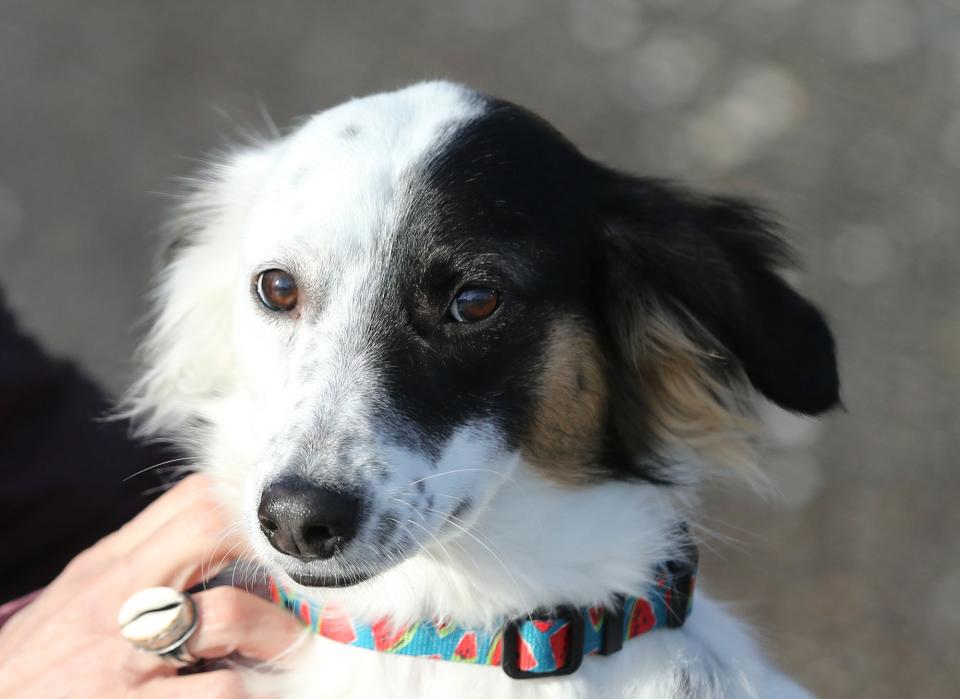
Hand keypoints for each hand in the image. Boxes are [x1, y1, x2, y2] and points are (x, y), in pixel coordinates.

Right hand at [0, 474, 303, 697]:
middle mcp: (118, 600)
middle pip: (212, 529)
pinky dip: (253, 693)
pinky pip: (222, 693)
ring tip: (288, 650)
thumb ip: (142, 565)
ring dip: (276, 633)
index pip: (193, 500)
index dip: (250, 513)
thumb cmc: (38, 665)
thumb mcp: (78, 599)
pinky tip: (258, 694)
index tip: (282, 542)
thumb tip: (216, 540)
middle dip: (270, 553)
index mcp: (109, 567)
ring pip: (230, 614)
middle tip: (303, 585)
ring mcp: (125, 657)